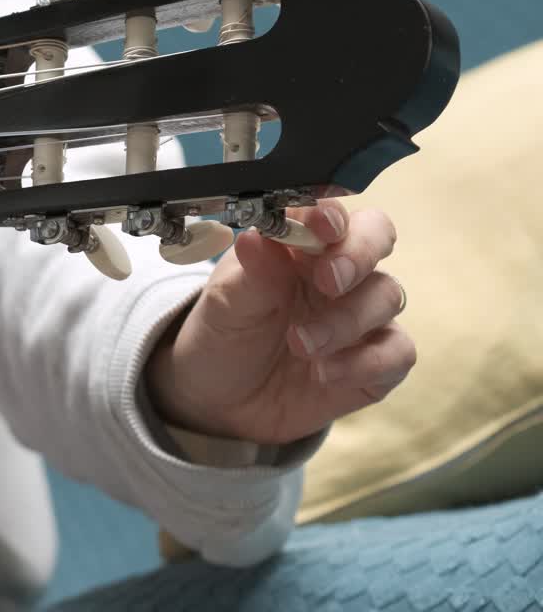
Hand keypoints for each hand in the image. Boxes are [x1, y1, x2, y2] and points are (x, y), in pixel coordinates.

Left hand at [146, 200, 412, 445]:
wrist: (221, 401)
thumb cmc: (224, 338)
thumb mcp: (225, 305)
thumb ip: (250, 273)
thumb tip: (257, 236)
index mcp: (299, 248)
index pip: (330, 216)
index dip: (331, 216)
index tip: (320, 227)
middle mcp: (338, 274)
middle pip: (377, 239)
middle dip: (358, 255)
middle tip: (328, 281)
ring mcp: (361, 316)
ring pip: (387, 296)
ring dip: (346, 321)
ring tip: (300, 345)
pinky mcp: (375, 361)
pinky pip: (397, 352)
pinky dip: (366, 363)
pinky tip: (326, 374)